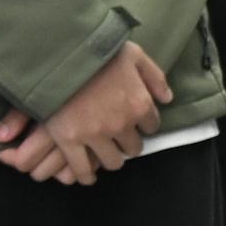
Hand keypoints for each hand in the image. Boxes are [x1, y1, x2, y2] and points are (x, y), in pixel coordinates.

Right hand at [0, 42, 168, 184]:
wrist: (58, 53)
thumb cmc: (97, 51)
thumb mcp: (134, 54)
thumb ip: (154, 77)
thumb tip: (167, 99)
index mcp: (140, 104)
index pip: (152, 126)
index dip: (144, 124)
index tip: (135, 122)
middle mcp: (122, 124)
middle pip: (133, 147)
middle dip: (128, 143)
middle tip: (117, 138)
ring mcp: (96, 134)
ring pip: (112, 161)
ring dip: (110, 158)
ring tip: (104, 154)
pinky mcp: (69, 140)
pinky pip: (82, 168)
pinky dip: (86, 174)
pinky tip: (87, 175)